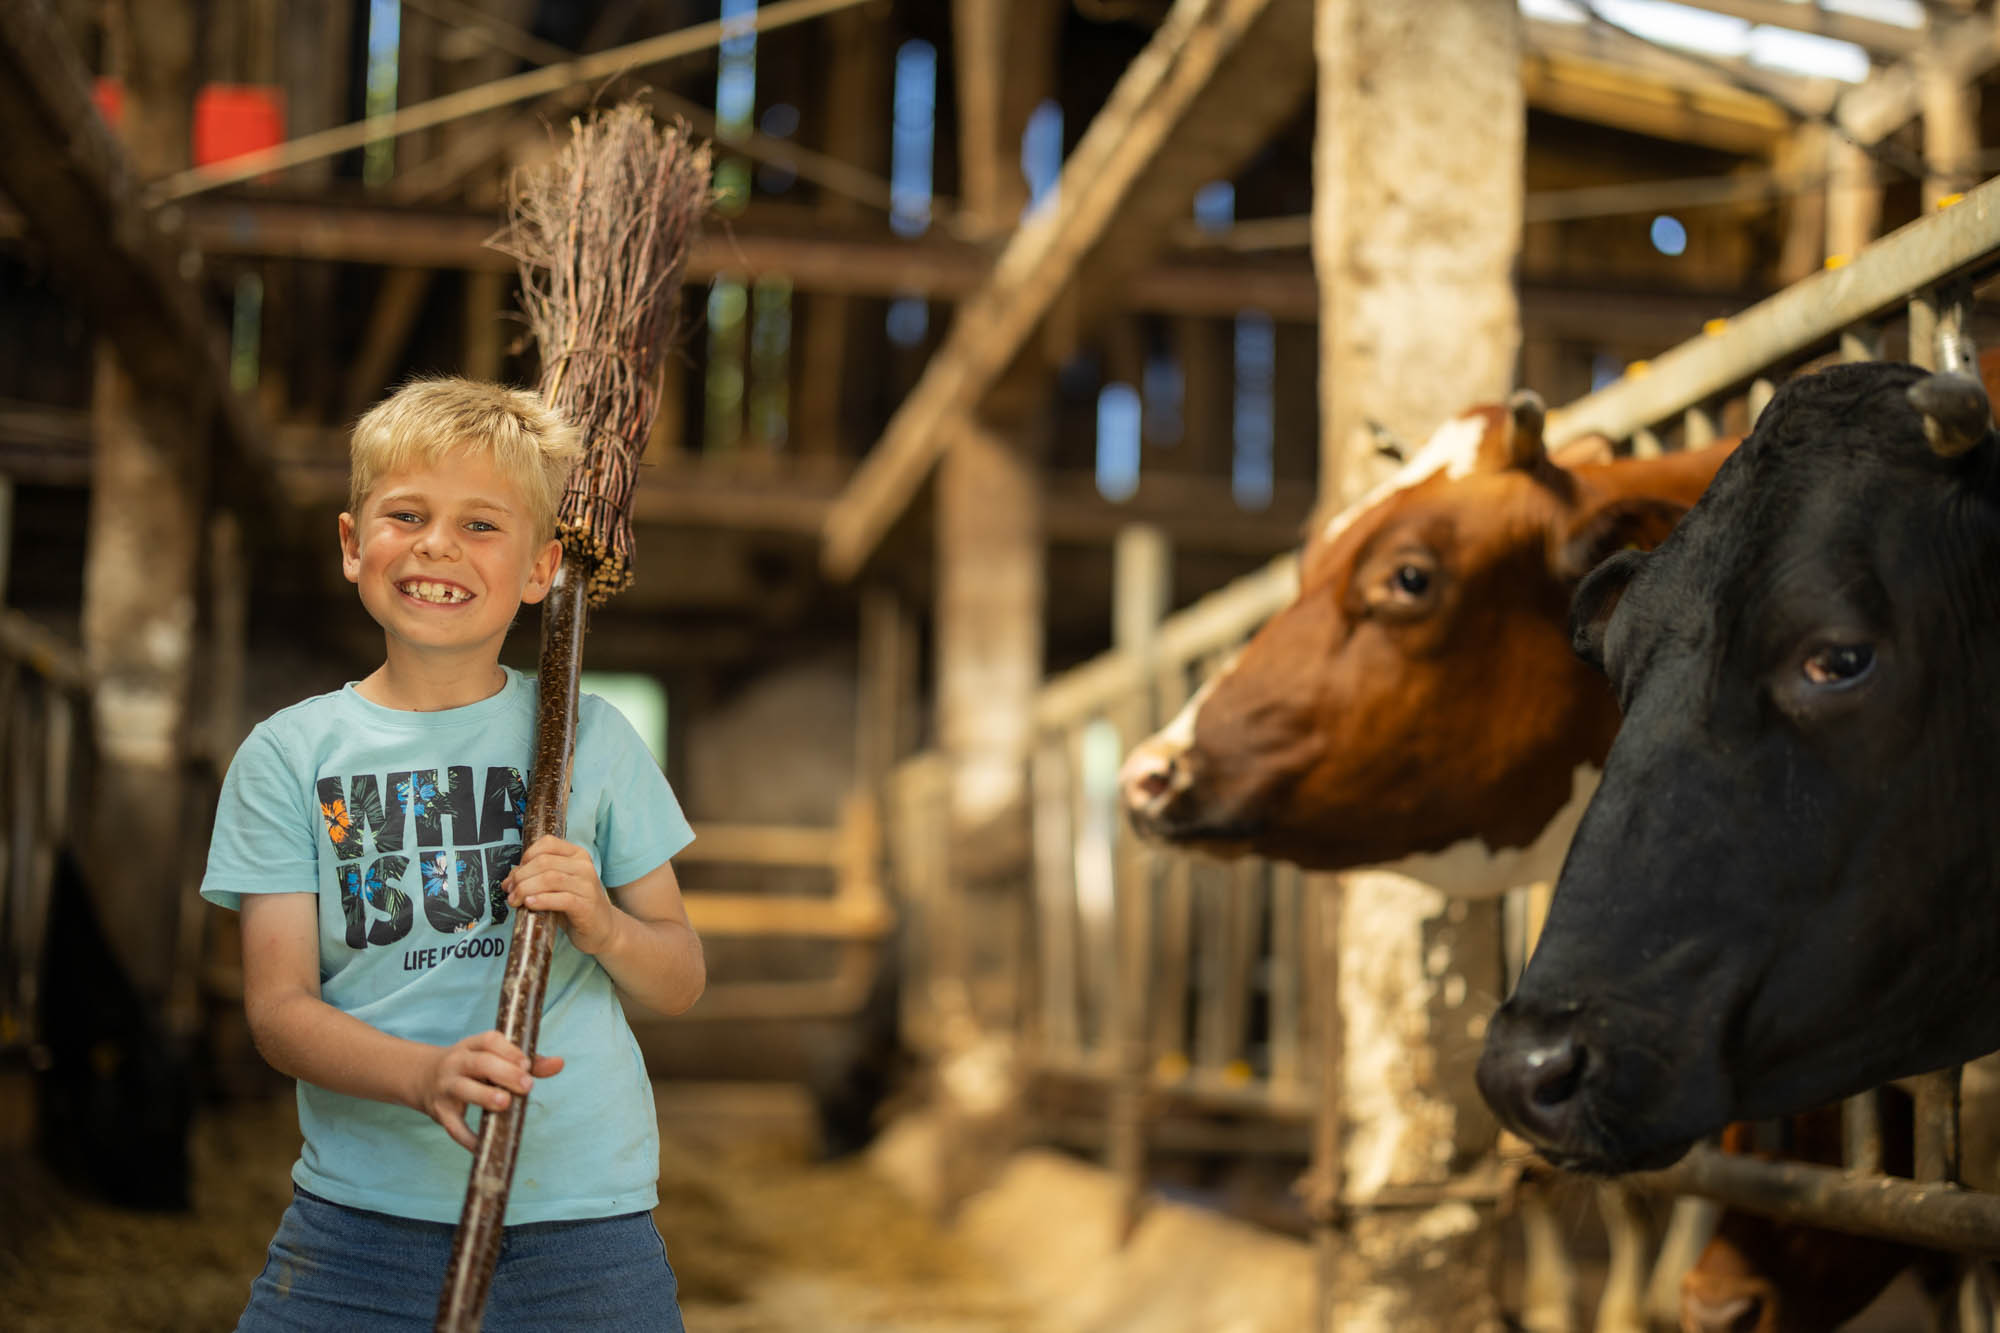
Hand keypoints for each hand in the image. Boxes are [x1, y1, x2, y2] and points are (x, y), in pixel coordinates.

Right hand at [415, 1030, 564, 1150]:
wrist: (422, 1077)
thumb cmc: (470, 1067)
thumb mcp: (490, 1057)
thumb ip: (525, 1062)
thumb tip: (559, 1064)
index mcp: (471, 1046)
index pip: (489, 1041)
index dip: (509, 1051)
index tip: (527, 1063)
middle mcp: (456, 1063)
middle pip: (479, 1064)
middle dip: (505, 1073)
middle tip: (527, 1085)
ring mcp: (446, 1087)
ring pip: (463, 1089)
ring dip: (484, 1096)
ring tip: (505, 1103)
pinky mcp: (440, 1112)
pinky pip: (454, 1126)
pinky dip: (468, 1138)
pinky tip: (484, 1144)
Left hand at [506, 834, 619, 954]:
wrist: (602, 928)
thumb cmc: (576, 905)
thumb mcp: (556, 886)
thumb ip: (536, 877)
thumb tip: (510, 879)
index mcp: (577, 855)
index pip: (547, 844)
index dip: (526, 857)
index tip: (515, 875)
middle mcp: (584, 866)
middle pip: (544, 862)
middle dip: (521, 877)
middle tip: (510, 892)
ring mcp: (587, 885)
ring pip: (550, 879)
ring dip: (526, 889)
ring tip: (515, 901)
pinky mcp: (586, 905)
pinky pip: (560, 898)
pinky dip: (541, 901)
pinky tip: (529, 905)